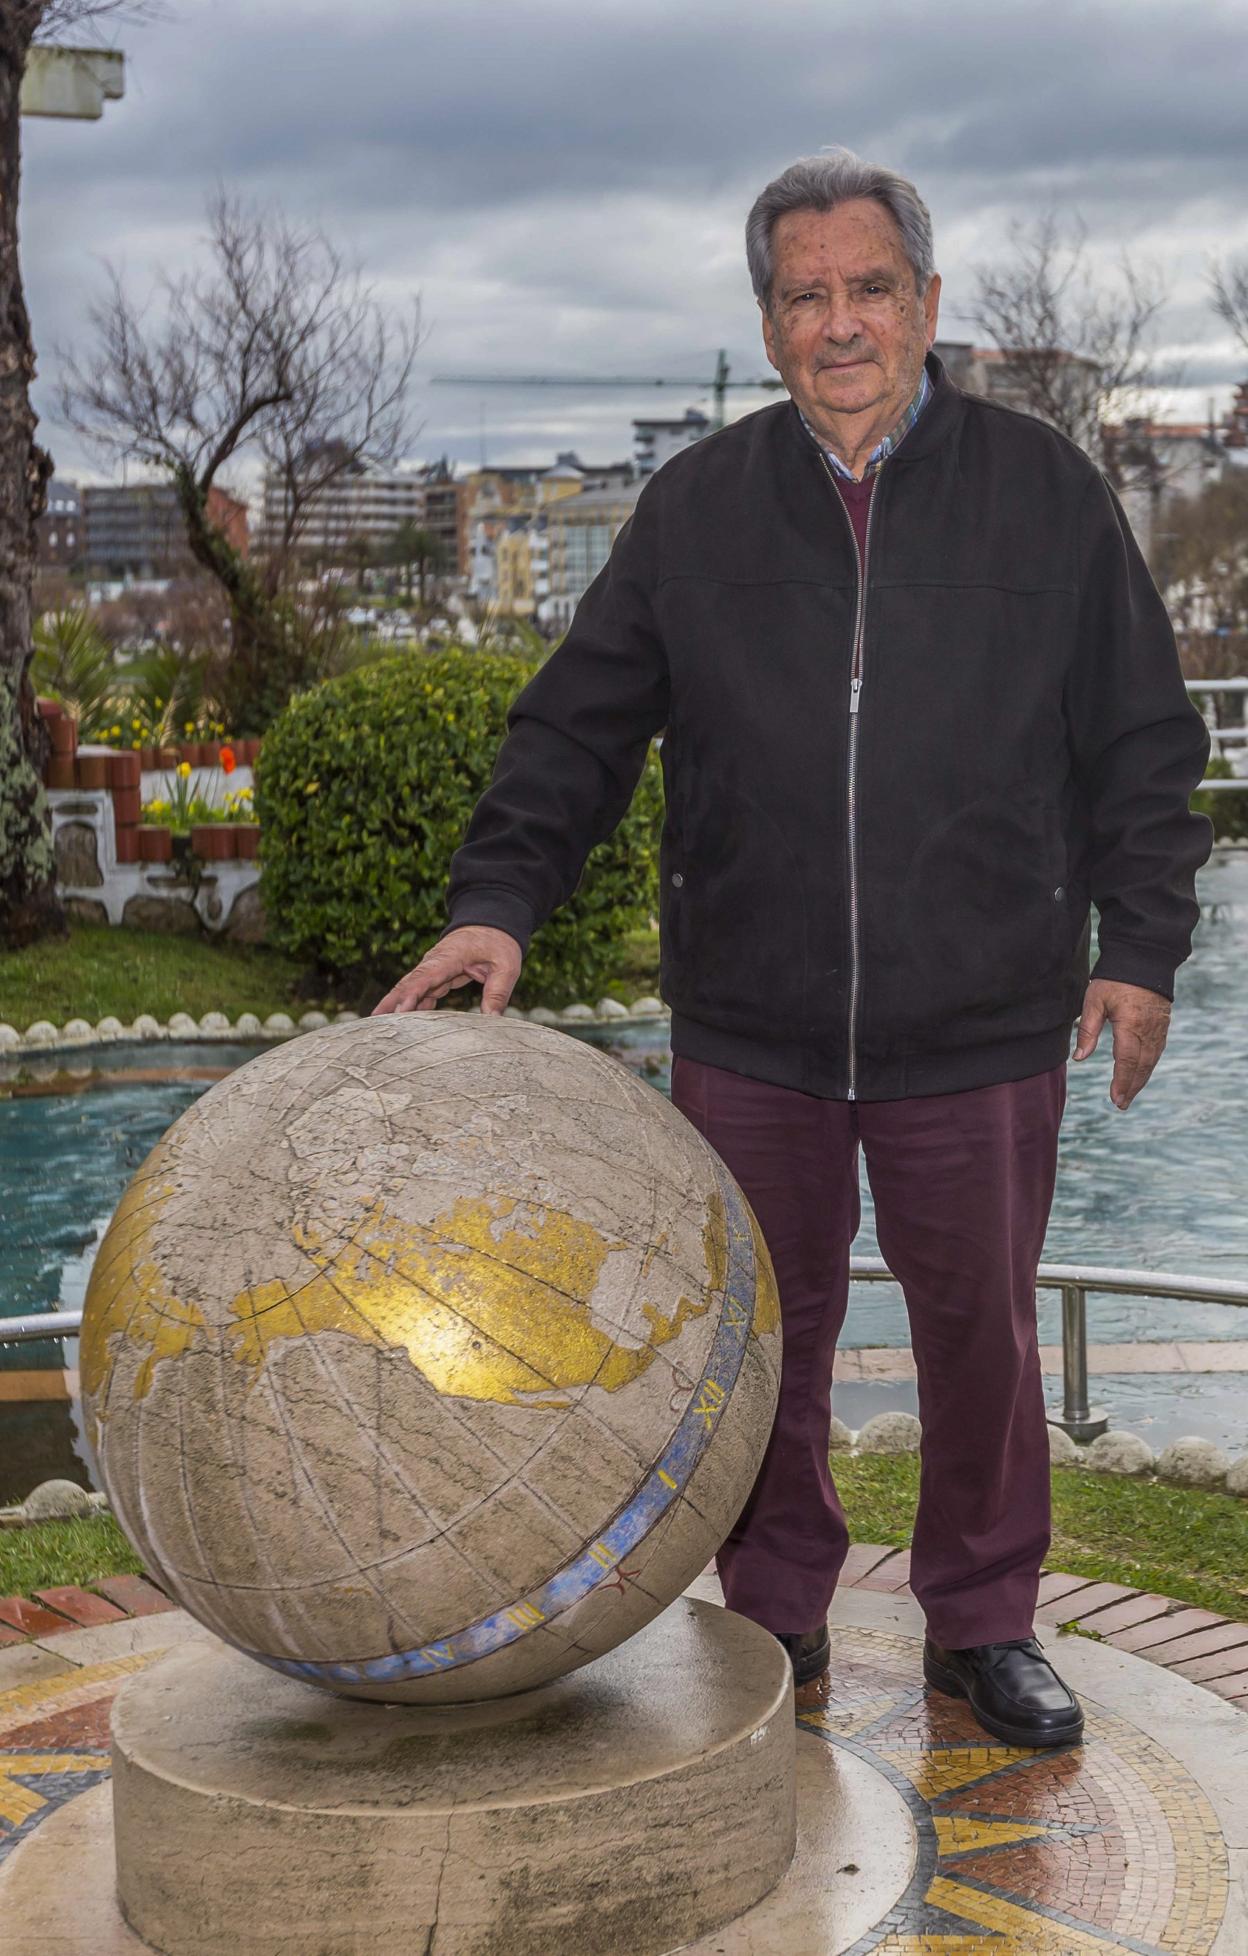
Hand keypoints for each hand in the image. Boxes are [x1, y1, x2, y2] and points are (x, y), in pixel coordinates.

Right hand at [372, 926, 522, 1016]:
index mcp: (450, 957)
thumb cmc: (499, 942)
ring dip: (394, 1006)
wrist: (491, 923)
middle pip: (408, 984)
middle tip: (372, 1023)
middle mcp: (435, 963)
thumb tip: (492, 1021)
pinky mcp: (436, 977)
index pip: (426, 977)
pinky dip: (408, 1007)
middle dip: (390, 1003)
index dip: (412, 995)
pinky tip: (400, 1025)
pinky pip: (419, 993)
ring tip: (377, 1028)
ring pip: (409, 989)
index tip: (400, 1012)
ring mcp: (433, 969)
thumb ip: (498, 992)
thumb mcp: (507, 965)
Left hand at [1073, 977, 1170, 1110]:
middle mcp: (1148, 1031)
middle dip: (1131, 1087)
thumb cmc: (1114, 980)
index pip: (1126, 1062)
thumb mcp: (1094, 1001)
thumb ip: (1087, 1030)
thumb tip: (1079, 1058)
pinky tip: (1141, 1073)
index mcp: (1131, 1026)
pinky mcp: (1162, 1025)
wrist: (1144, 959)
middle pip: (1141, 1066)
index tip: (1116, 1099)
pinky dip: (1148, 1066)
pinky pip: (1157, 1051)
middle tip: (1121, 1104)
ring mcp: (1158, 1029)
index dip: (1122, 1082)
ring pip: (1151, 1061)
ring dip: (1141, 1079)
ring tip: (1129, 1094)